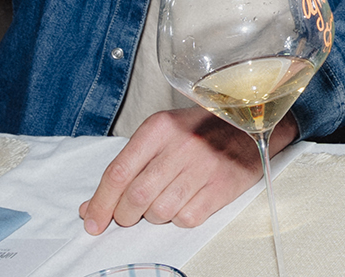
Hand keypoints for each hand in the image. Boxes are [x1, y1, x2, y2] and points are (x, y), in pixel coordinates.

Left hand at [79, 109, 297, 232]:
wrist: (252, 124)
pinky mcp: (222, 186)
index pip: (118, 172)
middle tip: (128, 215)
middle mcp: (181, 144)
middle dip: (124, 215)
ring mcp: (204, 165)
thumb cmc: (203, 131)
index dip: (100, 203)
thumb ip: (128, 167)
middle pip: (135, 197)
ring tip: (163, 203)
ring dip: (154, 216)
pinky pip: (186, 218)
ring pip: (159, 212)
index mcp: (160, 127)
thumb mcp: (163, 136)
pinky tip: (187, 201)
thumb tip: (91, 207)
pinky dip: (180, 218)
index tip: (91, 221)